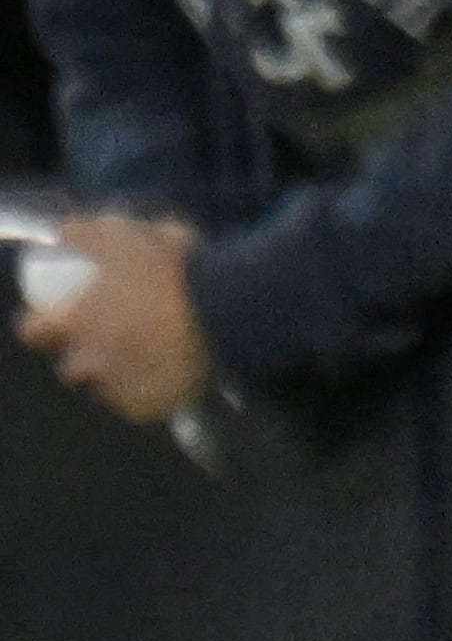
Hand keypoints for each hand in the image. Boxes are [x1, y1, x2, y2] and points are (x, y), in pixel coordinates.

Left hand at [15, 213, 210, 422]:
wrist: (228, 310)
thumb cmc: (173, 272)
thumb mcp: (128, 238)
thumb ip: (90, 235)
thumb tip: (65, 232)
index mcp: (75, 322)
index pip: (32, 333)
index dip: (42, 326)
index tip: (57, 320)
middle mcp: (90, 361)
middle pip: (72, 367)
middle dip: (87, 356)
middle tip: (114, 341)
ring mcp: (120, 388)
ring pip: (108, 389)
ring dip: (119, 376)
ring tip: (147, 360)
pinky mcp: (151, 408)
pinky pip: (141, 406)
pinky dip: (149, 394)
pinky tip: (166, 378)